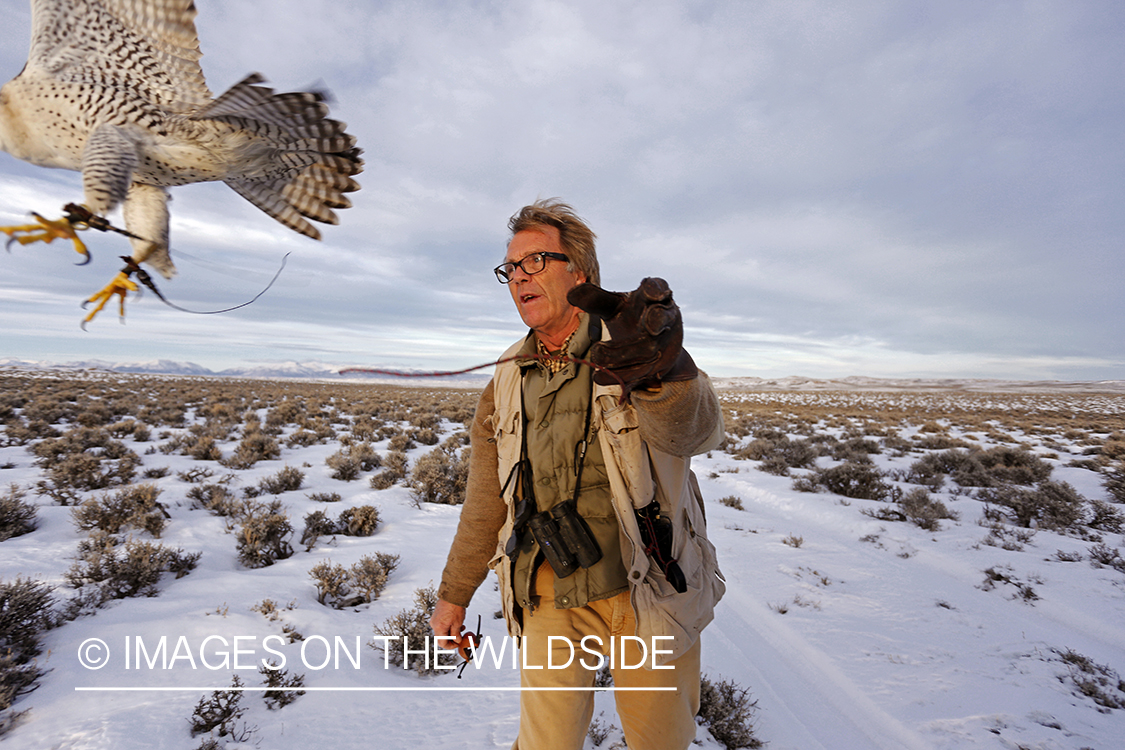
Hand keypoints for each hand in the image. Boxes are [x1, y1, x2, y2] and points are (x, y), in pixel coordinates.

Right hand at [429, 598, 466, 651]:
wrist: (453, 593)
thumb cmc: (455, 607)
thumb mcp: (457, 624)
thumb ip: (456, 635)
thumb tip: (457, 641)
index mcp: (438, 628)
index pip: (442, 643)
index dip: (450, 646)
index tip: (457, 644)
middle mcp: (434, 624)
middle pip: (442, 637)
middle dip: (452, 638)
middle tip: (460, 637)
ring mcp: (434, 619)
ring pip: (442, 631)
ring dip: (451, 632)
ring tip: (461, 628)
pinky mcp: (436, 615)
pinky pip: (442, 624)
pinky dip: (449, 626)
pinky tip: (456, 623)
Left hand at [568, 277, 697, 396]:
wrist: (652, 347)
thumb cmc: (631, 317)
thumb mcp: (614, 306)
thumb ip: (595, 300)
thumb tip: (571, 294)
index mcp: (652, 298)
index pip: (658, 287)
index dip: (656, 289)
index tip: (653, 294)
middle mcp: (664, 319)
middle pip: (660, 318)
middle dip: (656, 320)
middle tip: (648, 327)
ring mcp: (663, 344)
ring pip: (648, 348)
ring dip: (622, 353)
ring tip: (596, 353)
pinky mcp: (657, 367)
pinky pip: (640, 373)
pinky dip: (619, 376)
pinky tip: (598, 377)